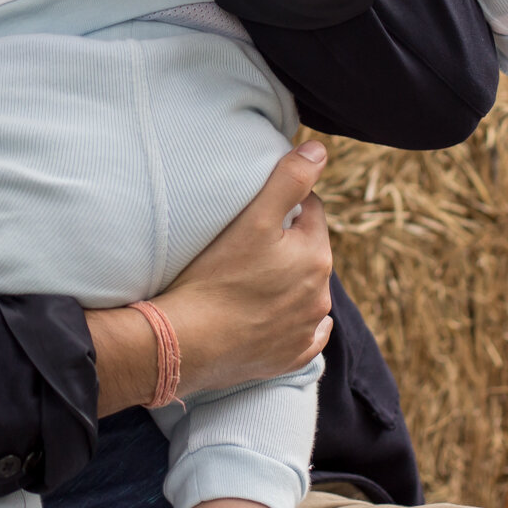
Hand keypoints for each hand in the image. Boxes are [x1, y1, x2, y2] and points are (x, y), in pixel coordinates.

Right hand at [149, 141, 334, 395]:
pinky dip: (291, 322)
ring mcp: (306, 329)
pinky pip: (303, 334)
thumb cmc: (216, 276)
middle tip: (249, 243)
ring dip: (289, 282)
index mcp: (316, 255)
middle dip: (288, 244)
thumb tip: (319, 150)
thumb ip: (289, 179)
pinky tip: (270, 316)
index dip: (284, 205)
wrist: (187, 343)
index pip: (310, 211)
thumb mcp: (254, 218)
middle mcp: (320, 294)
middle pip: (308, 252)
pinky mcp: (291, 357)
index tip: (258, 210)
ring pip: (305, 292)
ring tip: (252, 280)